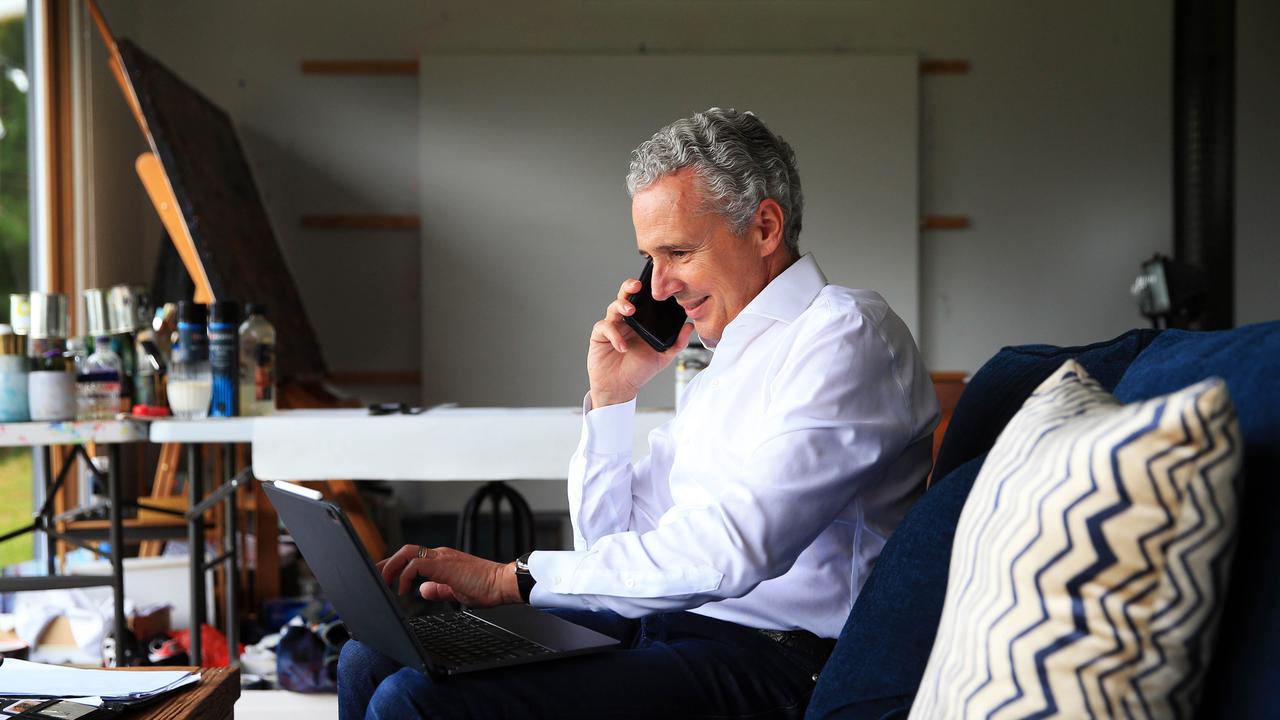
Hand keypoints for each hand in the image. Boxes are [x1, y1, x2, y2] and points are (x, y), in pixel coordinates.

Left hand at [376, 544, 520, 607]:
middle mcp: (440, 554)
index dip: (394, 566)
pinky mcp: (443, 564)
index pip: (412, 557)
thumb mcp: (455, 591)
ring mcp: (442, 557)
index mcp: (442, 560)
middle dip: (386, 564)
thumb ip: (438, 589)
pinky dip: (405, 577)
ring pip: (407, 553)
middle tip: (374, 578)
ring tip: (384, 584)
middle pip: (404, 552)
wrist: (502, 583)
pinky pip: (416, 565)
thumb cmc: (486, 588)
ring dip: (391, 568)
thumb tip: (421, 590)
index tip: (382, 577)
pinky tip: (403, 591)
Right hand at [588, 278, 694, 407]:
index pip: (644, 299)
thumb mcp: (663, 357)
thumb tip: (690, 327)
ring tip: (630, 311)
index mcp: (641, 321)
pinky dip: (614, 334)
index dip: (647, 290)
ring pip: (613, 307)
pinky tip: (622, 346)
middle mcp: (626, 320)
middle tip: (637, 286)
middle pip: (625, 295)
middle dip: (630, 287)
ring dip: (621, 305)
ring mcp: (613, 326)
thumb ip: (677, 342)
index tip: (656, 284)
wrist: (620, 387)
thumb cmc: (639, 370)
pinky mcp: (600, 335)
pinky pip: (605, 327)